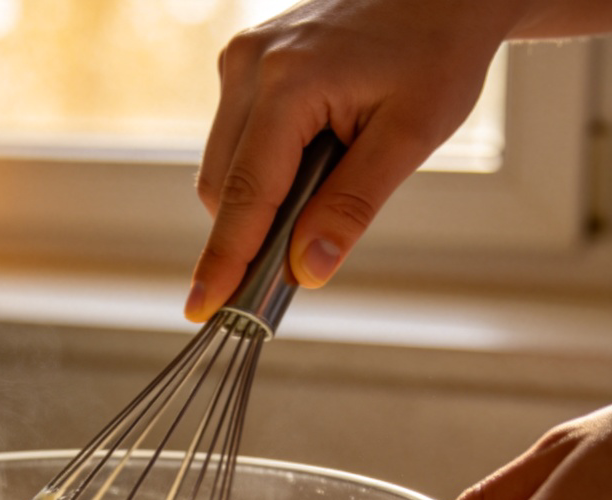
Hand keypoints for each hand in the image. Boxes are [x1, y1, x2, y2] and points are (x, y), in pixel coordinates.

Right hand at [184, 0, 510, 321]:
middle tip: (296, 263)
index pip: (246, 195)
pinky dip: (260, 174)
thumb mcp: (412, 135)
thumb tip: (307, 271)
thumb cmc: (438, 50)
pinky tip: (307, 161)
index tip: (203, 309)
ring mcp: (240, 60)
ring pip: (222, 170)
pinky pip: (233, 144)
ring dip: (258, 204)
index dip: (224, 260)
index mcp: (288, 82)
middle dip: (248, 235)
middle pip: (223, 188)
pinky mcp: (243, 66)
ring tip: (323, 184)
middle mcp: (249, 66)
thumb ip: (353, 206)